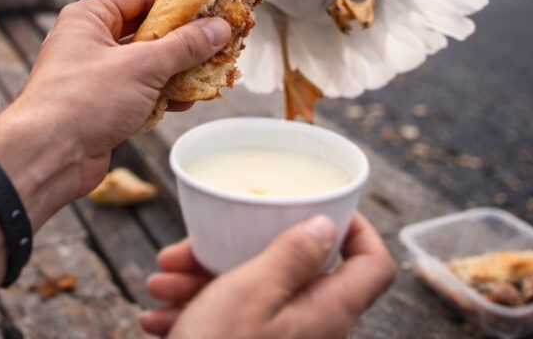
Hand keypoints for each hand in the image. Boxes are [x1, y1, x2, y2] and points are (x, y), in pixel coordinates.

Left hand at [0, 0, 230, 196]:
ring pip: (145, 63)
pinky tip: (186, 101)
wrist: (48, 157)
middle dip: (181, 38)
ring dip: (176, 69)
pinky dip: (162, 94)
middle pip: (145, 29)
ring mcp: (95, 75)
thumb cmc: (82, 101)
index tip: (208, 4)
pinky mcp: (102, 105)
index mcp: (89, 18)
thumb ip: (183, 46)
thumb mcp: (142, 66)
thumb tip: (218, 28)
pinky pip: (139, 91)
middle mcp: (89, 41)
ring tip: (209, 72)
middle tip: (217, 40)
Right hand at [140, 213, 395, 338]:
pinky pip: (230, 323)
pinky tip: (159, 315)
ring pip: (251, 294)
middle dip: (236, 251)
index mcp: (327, 311)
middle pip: (291, 271)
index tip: (316, 205)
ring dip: (202, 281)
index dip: (355, 228)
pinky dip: (196, 313)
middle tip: (191, 248)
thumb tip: (327, 224)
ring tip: (160, 282)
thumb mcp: (252, 291)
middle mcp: (311, 327)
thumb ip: (293, 254)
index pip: (373, 265)